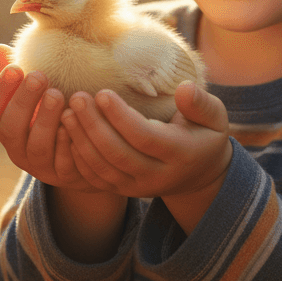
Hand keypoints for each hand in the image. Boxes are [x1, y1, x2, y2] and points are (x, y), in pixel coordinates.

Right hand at [0, 44, 100, 191]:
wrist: (86, 149)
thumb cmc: (54, 111)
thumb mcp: (37, 93)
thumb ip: (19, 75)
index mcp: (6, 125)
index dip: (0, 90)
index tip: (15, 67)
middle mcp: (18, 148)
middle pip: (10, 129)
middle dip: (23, 101)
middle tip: (39, 76)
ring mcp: (41, 165)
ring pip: (37, 147)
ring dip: (45, 120)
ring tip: (57, 94)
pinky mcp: (66, 175)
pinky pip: (65, 163)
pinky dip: (68, 143)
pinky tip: (74, 121)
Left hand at [61, 82, 232, 229]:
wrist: (199, 173)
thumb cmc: (204, 133)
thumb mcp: (214, 117)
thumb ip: (200, 103)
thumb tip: (184, 88)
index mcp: (181, 154)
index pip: (145, 137)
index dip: (121, 117)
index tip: (102, 92)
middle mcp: (158, 176)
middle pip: (118, 154)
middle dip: (93, 126)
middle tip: (77, 97)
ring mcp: (138, 187)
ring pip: (103, 169)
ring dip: (81, 141)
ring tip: (67, 112)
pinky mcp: (124, 191)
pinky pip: (96, 179)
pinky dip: (78, 158)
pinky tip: (68, 134)